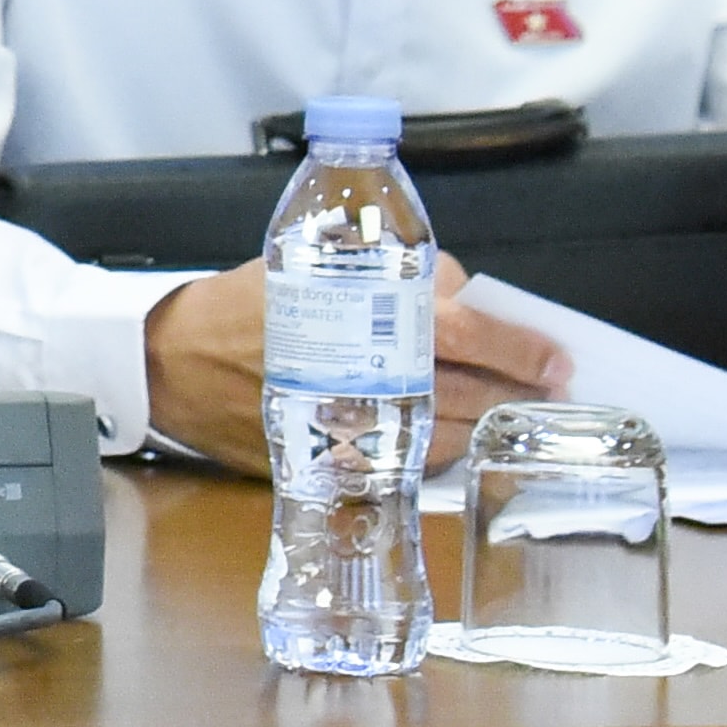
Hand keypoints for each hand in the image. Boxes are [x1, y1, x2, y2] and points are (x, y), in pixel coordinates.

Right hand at [139, 254, 570, 469]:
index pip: (464, 332)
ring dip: (487, 425)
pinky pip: (405, 463)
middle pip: (466, 392)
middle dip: (518, 393)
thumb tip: (459, 292)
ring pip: (444, 435)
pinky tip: (456, 435)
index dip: (518, 348)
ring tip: (511, 412)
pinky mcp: (334, 462)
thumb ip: (390, 275)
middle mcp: (359, 379)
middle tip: (552, 390)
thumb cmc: (239, 305)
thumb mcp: (312, 263)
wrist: (170, 364)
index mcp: (359, 320)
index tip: (556, 357)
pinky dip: (440, 448)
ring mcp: (349, 428)